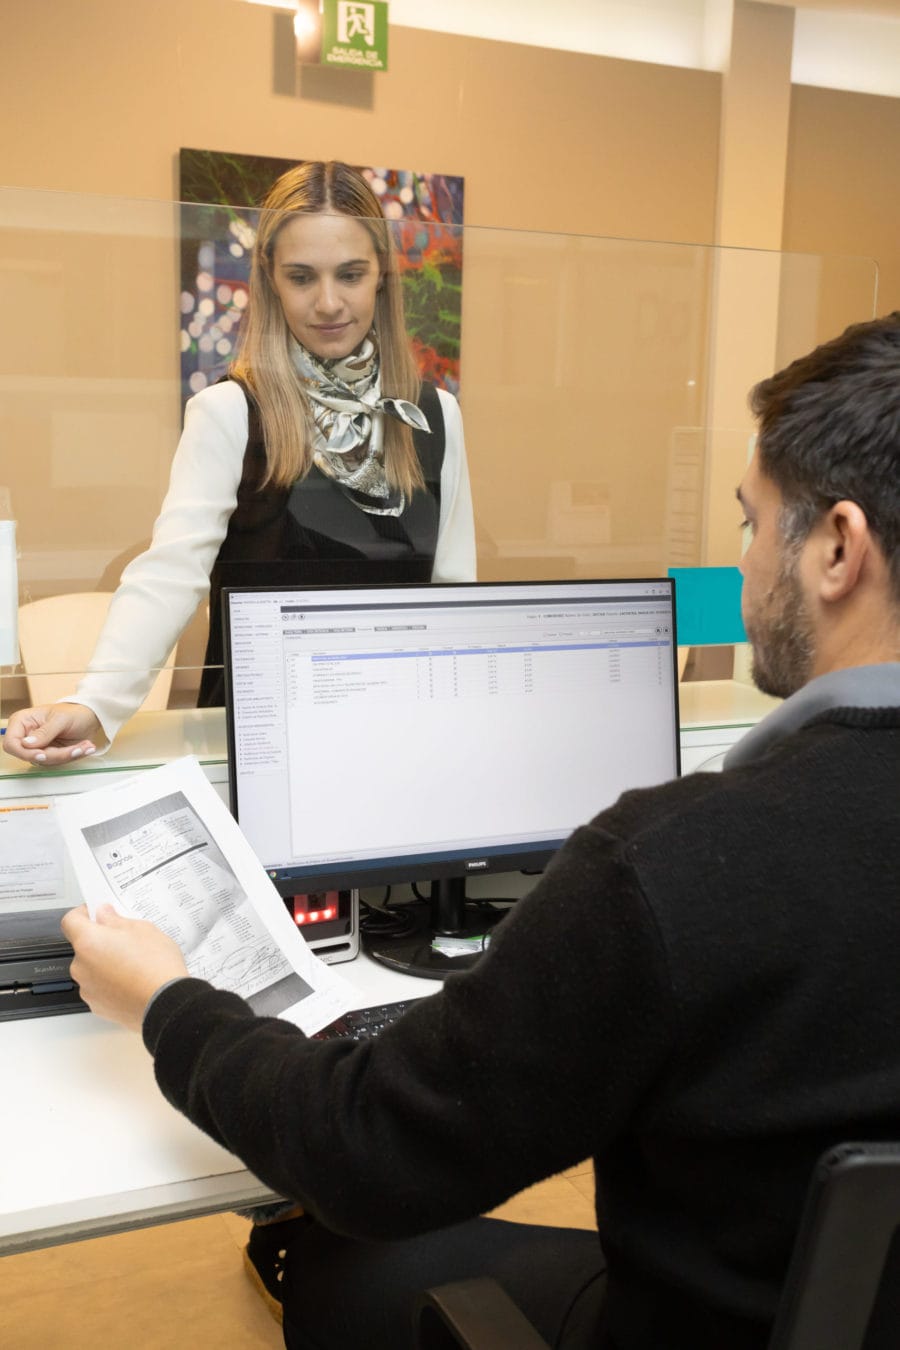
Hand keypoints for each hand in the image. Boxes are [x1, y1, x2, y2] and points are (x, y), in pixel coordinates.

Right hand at [2, 703, 106, 765]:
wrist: (89, 718)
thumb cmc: (73, 712)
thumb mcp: (60, 719)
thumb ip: (44, 732)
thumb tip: (26, 744)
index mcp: (22, 722)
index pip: (12, 743)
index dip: (24, 752)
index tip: (42, 755)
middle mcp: (27, 736)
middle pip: (31, 756)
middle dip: (56, 754)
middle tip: (77, 749)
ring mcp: (38, 747)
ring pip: (47, 761)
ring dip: (68, 755)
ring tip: (85, 746)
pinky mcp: (49, 754)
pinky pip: (57, 762)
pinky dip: (72, 756)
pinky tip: (85, 748)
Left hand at [61, 904, 188, 1031]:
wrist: (166, 1004)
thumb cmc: (156, 967)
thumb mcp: (143, 930)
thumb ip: (117, 920)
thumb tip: (105, 916)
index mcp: (89, 942)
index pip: (70, 921)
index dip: (83, 913)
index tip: (97, 913)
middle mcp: (81, 967)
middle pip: (83, 946)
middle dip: (101, 941)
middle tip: (126, 939)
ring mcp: (88, 989)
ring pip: (92, 968)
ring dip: (106, 963)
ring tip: (135, 963)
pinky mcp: (98, 1006)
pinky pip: (99, 987)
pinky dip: (111, 983)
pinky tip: (133, 980)